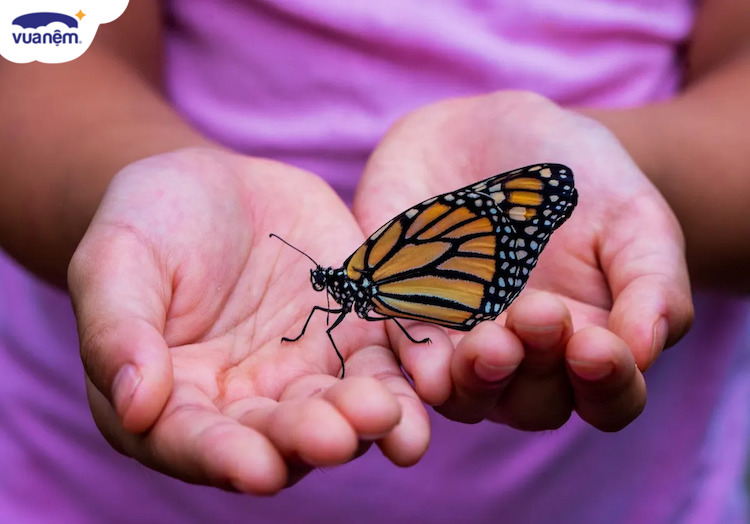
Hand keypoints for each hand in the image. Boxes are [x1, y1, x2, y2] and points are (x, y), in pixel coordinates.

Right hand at [68, 148, 428, 492]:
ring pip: (341, 409)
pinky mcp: (355, 335)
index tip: (255, 468)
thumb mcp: (116, 261)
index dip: (223, 458)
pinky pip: (386, 362)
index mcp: (176, 400)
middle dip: (309, 439)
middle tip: (336, 436)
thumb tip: (134, 406)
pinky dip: (409, 376)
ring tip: (389, 416)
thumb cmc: (148, 223)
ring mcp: (307, 371)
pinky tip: (432, 381)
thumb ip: (119, 331)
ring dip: (368, 422)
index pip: (195, 442)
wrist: (214, 187)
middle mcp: (247, 402)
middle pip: (279, 436)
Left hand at [354, 92, 693, 430]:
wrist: (492, 131)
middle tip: (537, 313)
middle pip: (533, 405)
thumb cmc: (579, 179)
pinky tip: (427, 360)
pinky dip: (415, 361)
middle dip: (536, 370)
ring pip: (466, 395)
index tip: (597, 346)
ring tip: (488, 342)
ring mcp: (460, 343)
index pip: (608, 398)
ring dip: (477, 379)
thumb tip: (645, 351)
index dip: (608, 385)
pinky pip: (404, 353)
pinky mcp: (404, 316)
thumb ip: (652, 283)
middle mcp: (523, 358)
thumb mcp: (633, 217)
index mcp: (587, 344)